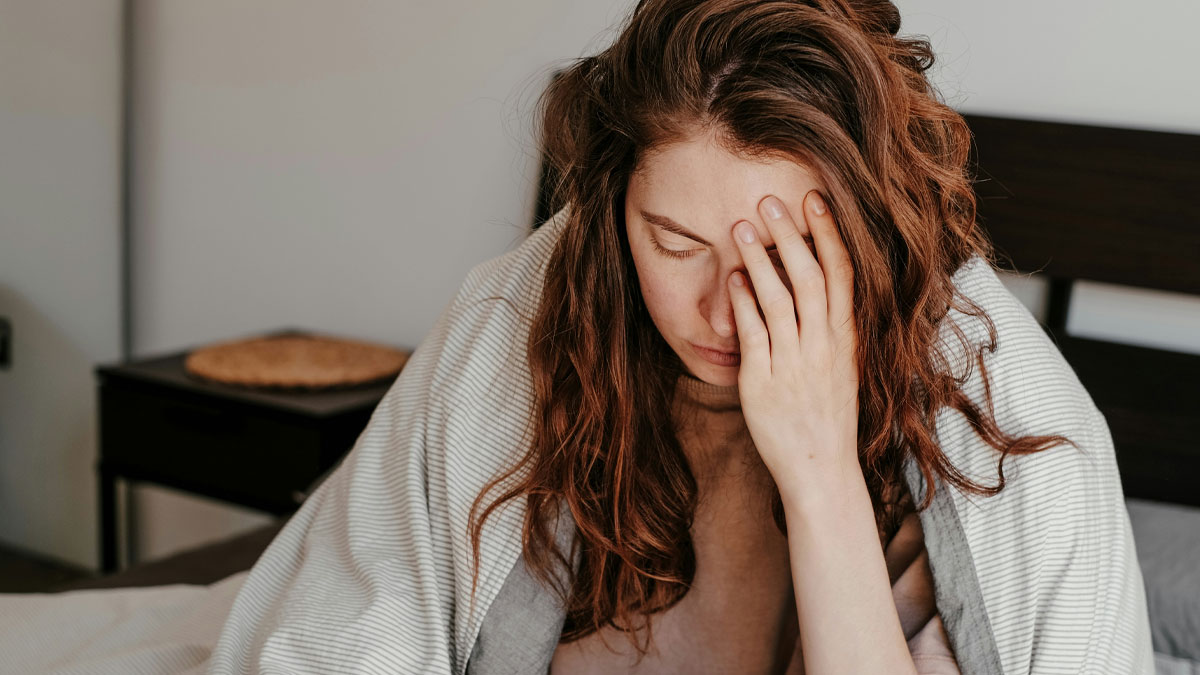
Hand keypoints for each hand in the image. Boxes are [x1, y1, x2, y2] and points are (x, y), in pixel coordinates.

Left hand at [727, 190, 860, 501]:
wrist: (820, 469)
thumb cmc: (826, 417)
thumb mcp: (840, 366)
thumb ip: (830, 328)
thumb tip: (816, 287)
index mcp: (844, 338)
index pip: (841, 274)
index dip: (828, 234)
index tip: (815, 200)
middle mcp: (822, 345)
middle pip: (808, 277)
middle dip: (791, 234)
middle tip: (771, 200)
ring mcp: (793, 362)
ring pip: (778, 299)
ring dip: (760, 259)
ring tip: (742, 227)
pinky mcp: (763, 381)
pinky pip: (753, 333)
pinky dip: (743, 302)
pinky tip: (732, 278)